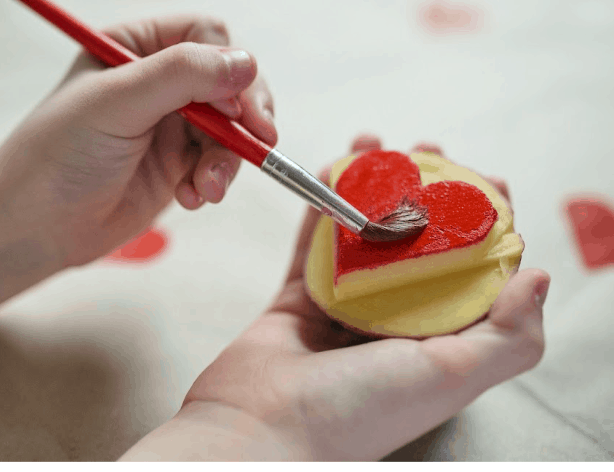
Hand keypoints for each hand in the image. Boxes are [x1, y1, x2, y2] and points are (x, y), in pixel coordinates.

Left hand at [0, 15, 275, 266]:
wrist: (37, 226)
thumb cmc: (58, 156)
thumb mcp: (117, 103)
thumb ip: (182, 77)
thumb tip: (246, 64)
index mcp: (136, 48)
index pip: (206, 39)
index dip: (230, 70)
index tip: (237, 107)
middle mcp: (158, 83)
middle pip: (230, 83)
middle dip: (243, 117)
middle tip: (255, 142)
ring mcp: (172, 125)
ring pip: (231, 128)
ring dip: (227, 159)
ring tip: (207, 186)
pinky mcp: (178, 164)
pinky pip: (218, 163)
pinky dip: (214, 181)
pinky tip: (192, 196)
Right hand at [123, 134, 549, 460]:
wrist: (258, 429)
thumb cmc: (355, 411)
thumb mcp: (449, 377)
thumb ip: (506, 336)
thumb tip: (537, 278)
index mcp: (436, 346)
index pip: (472, 276)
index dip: (484, 225)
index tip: (484, 181)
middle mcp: (393, 327)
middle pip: (417, 247)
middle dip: (425, 193)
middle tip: (426, 150)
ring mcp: (343, 312)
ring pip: (363, 239)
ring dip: (370, 190)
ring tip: (376, 145)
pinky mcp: (298, 302)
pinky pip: (312, 246)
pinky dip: (320, 207)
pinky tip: (331, 169)